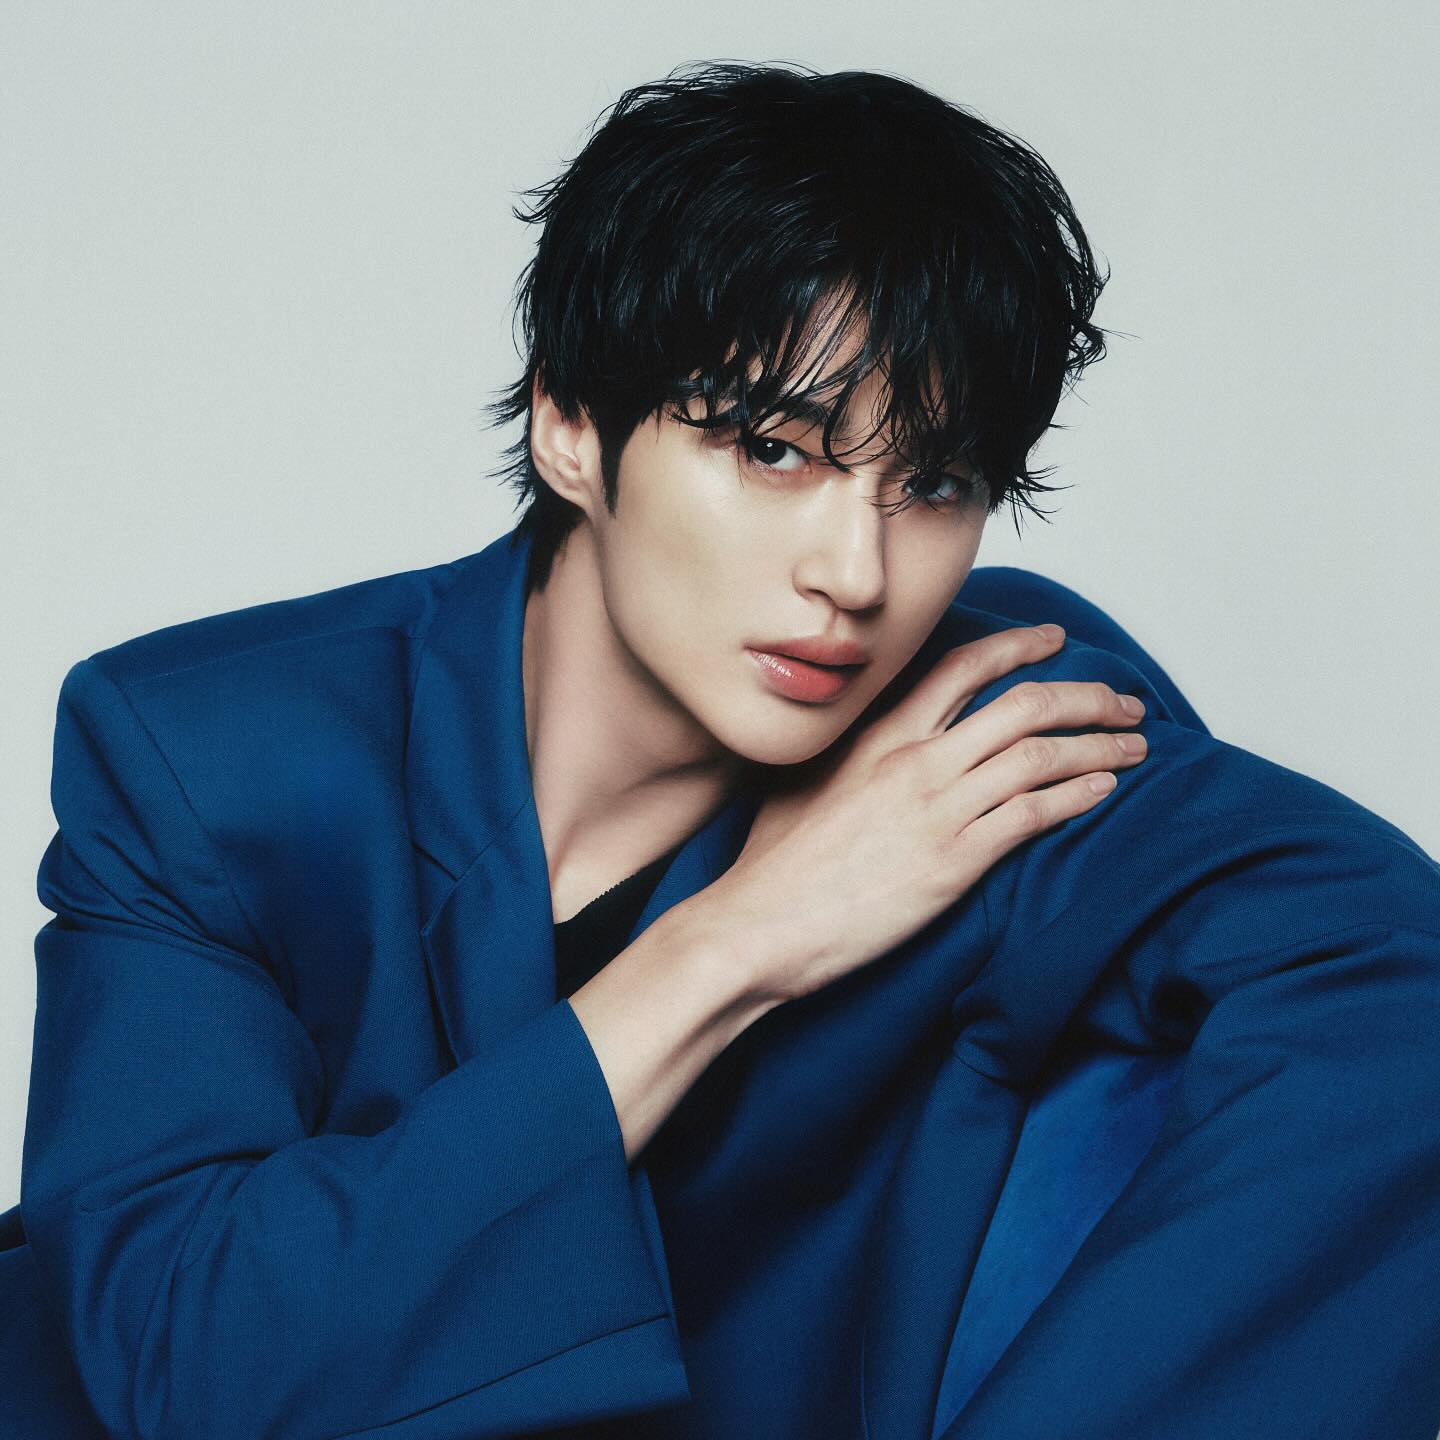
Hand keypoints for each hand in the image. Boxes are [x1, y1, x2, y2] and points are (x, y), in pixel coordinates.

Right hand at [701, 624, 1148, 1004]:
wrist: (760, 923)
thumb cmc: (773, 866)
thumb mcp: (802, 788)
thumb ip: (845, 759)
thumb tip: (862, 752)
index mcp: (879, 736)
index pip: (962, 669)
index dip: (1018, 648)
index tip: (1056, 641)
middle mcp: (916, 760)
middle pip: (1023, 705)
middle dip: (1086, 697)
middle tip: (1122, 701)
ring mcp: (938, 809)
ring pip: (1041, 755)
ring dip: (1099, 746)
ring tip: (1135, 745)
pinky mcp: (953, 861)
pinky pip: (1033, 815)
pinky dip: (1077, 797)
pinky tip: (1105, 791)